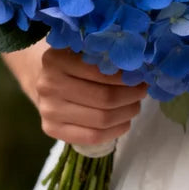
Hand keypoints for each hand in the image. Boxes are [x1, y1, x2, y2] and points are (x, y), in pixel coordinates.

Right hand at [32, 48, 147, 145]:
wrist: (46, 82)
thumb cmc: (74, 64)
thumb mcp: (85, 52)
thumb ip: (106, 57)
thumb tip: (142, 70)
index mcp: (57, 60)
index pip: (103, 73)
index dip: (128, 78)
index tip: (141, 77)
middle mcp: (48, 85)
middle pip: (106, 98)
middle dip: (132, 96)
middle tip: (142, 91)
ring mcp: (48, 110)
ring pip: (102, 119)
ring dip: (127, 112)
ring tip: (135, 104)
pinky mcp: (51, 129)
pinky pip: (93, 136)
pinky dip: (116, 130)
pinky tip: (124, 121)